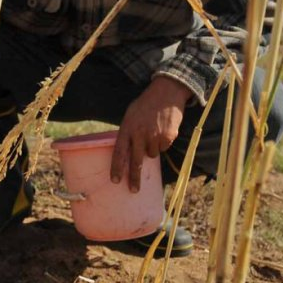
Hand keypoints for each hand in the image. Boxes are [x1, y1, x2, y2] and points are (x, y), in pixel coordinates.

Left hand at [111, 76, 191, 191]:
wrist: (166, 92)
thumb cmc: (146, 104)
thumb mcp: (131, 115)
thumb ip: (128, 132)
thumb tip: (127, 152)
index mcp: (127, 128)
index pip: (119, 152)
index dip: (117, 167)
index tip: (115, 180)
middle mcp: (139, 134)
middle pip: (135, 161)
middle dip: (134, 177)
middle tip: (133, 190)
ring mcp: (154, 137)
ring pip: (152, 154)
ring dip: (152, 148)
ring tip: (154, 132)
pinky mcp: (167, 137)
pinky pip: (164, 147)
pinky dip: (163, 142)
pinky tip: (163, 129)